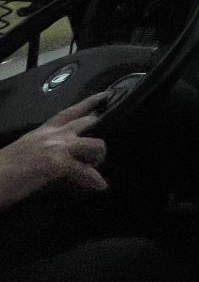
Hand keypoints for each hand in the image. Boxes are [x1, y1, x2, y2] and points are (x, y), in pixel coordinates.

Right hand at [0, 93, 108, 210]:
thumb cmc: (1, 171)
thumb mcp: (24, 152)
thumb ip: (42, 149)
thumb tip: (54, 158)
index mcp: (41, 132)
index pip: (69, 112)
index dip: (89, 102)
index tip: (105, 95)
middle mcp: (52, 135)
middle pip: (88, 124)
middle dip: (99, 135)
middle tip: (101, 151)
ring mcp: (57, 147)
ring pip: (95, 145)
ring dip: (98, 159)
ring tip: (93, 172)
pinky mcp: (58, 164)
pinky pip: (86, 172)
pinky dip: (94, 180)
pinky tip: (99, 186)